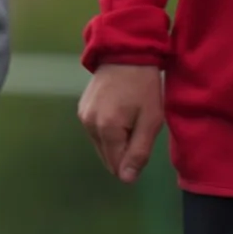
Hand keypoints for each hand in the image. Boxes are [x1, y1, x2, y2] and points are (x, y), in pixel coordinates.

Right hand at [77, 64, 165, 183]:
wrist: (125, 53)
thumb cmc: (144, 87)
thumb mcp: (150, 121)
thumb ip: (139, 152)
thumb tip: (126, 179)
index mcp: (107, 129)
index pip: (117, 166)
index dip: (134, 162)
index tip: (144, 142)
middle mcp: (89, 124)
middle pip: (108, 157)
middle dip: (124, 151)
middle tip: (139, 128)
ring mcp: (83, 115)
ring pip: (101, 145)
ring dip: (116, 141)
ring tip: (129, 118)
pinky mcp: (82, 108)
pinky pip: (96, 131)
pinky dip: (108, 130)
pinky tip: (119, 112)